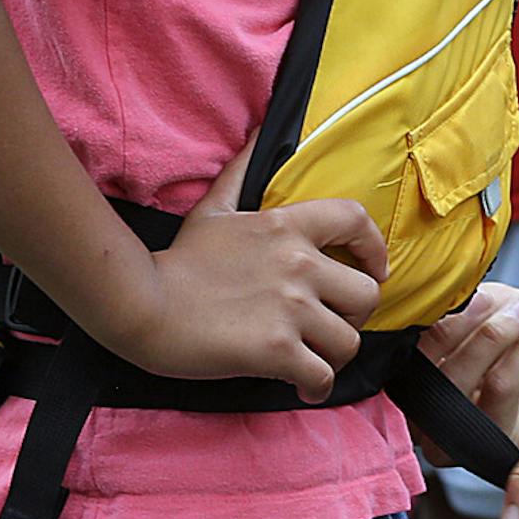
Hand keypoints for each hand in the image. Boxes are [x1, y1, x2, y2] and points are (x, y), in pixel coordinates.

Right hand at [119, 148, 390, 401]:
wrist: (143, 304)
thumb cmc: (177, 262)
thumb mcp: (213, 208)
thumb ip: (241, 171)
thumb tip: (261, 132)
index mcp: (286, 227)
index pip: (356, 220)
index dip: (375, 250)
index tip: (375, 271)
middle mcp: (298, 264)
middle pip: (366, 295)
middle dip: (354, 316)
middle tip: (329, 328)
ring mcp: (290, 308)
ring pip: (349, 341)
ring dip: (334, 356)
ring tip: (313, 361)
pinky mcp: (276, 349)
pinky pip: (322, 376)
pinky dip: (317, 386)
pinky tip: (300, 385)